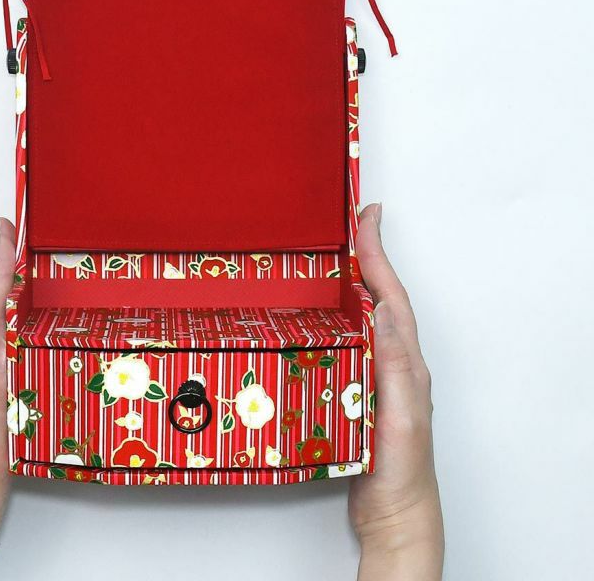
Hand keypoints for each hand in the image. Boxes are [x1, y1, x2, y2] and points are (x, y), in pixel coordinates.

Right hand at [349, 204, 443, 579]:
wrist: (395, 514)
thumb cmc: (401, 471)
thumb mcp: (401, 416)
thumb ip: (396, 365)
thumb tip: (385, 310)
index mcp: (406, 361)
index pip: (391, 296)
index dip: (379, 253)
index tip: (368, 217)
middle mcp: (395, 361)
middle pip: (381, 297)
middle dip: (369, 256)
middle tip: (353, 224)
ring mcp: (378, 374)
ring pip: (366, 316)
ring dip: (356, 281)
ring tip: (339, 255)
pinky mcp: (361, 388)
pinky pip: (351, 339)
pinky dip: (340, 315)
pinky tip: (324, 314)